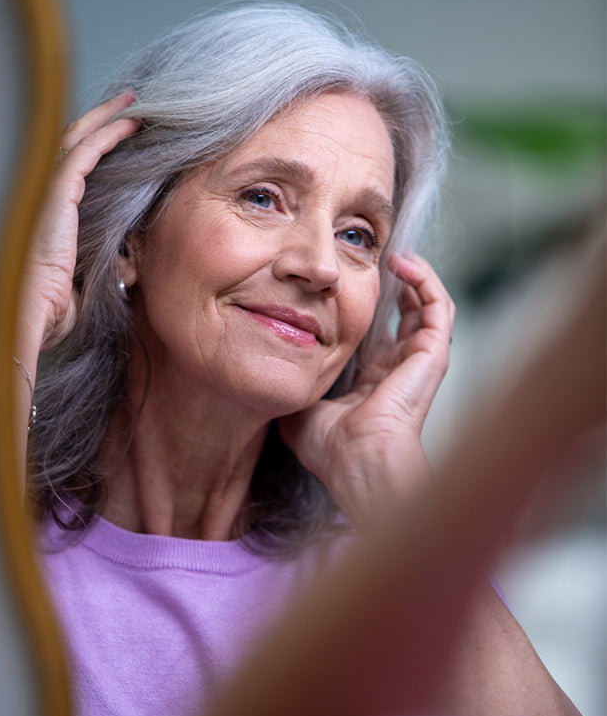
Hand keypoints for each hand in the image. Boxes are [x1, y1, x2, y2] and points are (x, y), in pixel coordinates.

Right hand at [20, 90, 140, 350]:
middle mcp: (44, 196)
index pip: (74, 170)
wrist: (34, 316)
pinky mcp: (56, 193)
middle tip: (132, 104)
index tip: (126, 135)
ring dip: (108, 118)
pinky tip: (132, 123)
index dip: (98, 148)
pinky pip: (86, 153)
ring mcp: (47, 192)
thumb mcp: (88, 281)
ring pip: (78, 139)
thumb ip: (105, 265)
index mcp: (51, 215)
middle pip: (74, 144)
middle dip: (103, 120)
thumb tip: (129, 264)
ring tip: (135, 102)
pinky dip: (109, 134)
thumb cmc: (55, 309)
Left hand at [279, 253, 455, 525]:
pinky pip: (439, 305)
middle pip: (407, 314)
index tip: (348, 281)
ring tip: (393, 255)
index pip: (381, 334)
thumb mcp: (303, 410)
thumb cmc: (331, 448)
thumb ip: (297, 387)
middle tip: (376, 259)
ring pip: (429, 305)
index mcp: (374, 381)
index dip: (370, 305)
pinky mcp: (433, 353)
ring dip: (414, 276)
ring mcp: (420, 360)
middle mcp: (401, 368)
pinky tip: (402, 262)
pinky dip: (425, 279)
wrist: (356, 460)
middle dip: (394, 283)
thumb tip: (277, 373)